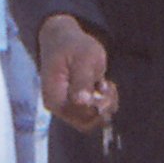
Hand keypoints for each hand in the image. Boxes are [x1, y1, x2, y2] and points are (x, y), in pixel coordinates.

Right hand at [39, 14, 116, 131]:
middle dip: (103, 107)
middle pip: (87, 123)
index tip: (105, 86)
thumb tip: (82, 101)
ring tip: (107, 84)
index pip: (79, 115)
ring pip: (94, 121)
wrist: (64, 39)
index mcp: (55, 97)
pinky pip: (96, 115)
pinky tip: (105, 86)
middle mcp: (59, 108)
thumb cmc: (72, 46)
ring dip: (107, 105)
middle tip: (108, 86)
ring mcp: (68, 108)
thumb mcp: (82, 58)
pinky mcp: (77, 106)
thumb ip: (82, 80)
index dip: (96, 106)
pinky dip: (106, 103)